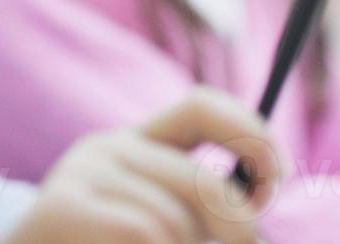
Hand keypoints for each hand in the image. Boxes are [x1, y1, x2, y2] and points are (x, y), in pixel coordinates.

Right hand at [4, 87, 282, 243]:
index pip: (202, 107)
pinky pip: (145, 232)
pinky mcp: (63, 208)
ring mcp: (82, 176)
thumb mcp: (150, 220)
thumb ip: (191, 206)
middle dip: (236, 229)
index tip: (276, 177)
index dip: (250, 133)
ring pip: (175, 222)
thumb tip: (255, 207)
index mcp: (134, 145)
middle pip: (202, 182)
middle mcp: (107, 149)